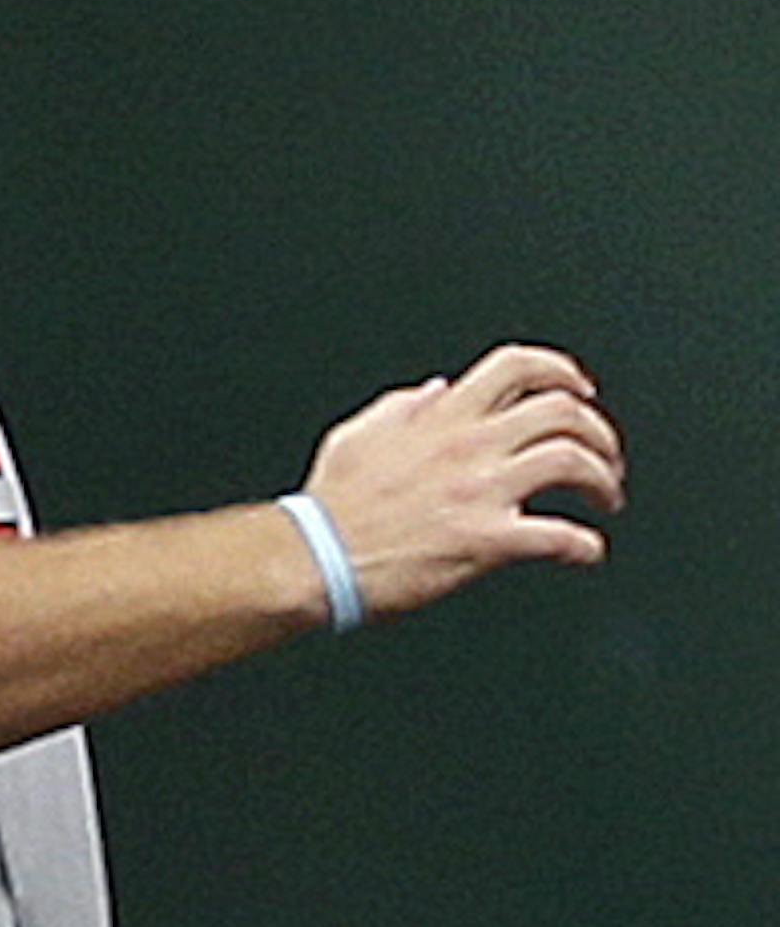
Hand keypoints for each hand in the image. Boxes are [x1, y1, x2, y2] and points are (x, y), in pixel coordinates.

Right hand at [304, 343, 623, 615]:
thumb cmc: (333, 508)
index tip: (580, 390)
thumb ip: (402, 407)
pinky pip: (558, 537)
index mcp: (443, 418)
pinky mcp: (488, 541)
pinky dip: (584, 544)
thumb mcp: (358, 435)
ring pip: (571, 460)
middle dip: (597, 429)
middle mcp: (470, 445)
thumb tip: (435, 391)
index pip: (516, 367)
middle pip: (561, 411)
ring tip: (607, 496)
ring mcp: (482, 492)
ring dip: (602, 478)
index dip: (561, 371)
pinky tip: (588, 551)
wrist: (318, 559)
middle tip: (606, 453)